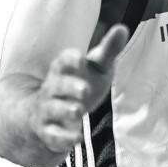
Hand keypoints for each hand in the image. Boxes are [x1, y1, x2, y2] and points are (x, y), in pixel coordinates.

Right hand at [32, 24, 128, 153]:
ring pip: (51, 109)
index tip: (79, 58)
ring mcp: (48, 110)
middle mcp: (52, 88)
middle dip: (68, 86)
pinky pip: (51, 136)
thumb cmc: (79, 84)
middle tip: (84, 89)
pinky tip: (76, 138)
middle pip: (56, 85)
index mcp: (64, 69)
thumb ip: (109, 49)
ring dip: (64, 110)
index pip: (63, 61)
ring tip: (78, 111)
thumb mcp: (96, 66)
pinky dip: (62, 138)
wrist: (45, 116)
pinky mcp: (48, 132)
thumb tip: (122, 28)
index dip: (69, 59)